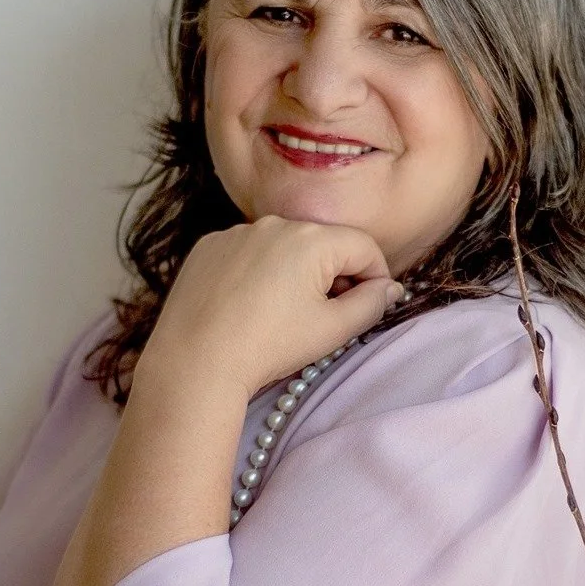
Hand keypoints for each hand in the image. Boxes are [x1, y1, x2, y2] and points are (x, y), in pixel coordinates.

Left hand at [139, 216, 403, 397]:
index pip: (363, 247)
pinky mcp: (208, 246)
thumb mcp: (332, 330)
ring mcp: (237, 231)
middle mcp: (275, 223)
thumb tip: (390, 288)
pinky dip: (256, 271)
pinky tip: (247, 306)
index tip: (369, 306)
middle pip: (323, 244)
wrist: (195, 362)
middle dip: (333, 275)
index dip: (376, 277)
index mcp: (313, 238)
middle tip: (325, 317)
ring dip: (294, 272)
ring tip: (281, 314)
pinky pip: (247, 251)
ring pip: (283, 247)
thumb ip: (371, 303)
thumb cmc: (270, 347)